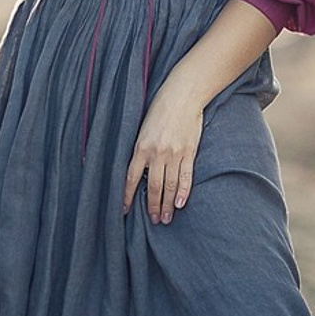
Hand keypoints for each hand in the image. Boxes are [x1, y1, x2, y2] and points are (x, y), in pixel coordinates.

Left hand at [124, 81, 204, 224]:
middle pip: (152, 187)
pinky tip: (180, 204)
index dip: (127, 196)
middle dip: (152, 206)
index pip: (130, 178)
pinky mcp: (189, 152)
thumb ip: (140, 148)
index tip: (125, 210)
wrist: (183, 94)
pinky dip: (183, 192)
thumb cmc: (161, 107)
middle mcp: (157, 153)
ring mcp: (174, 154)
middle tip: (154, 220)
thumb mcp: (143, 127)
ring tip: (166, 218)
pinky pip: (186, 177)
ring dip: (167, 204)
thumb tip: (136, 168)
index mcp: (141, 146)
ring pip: (169, 186)